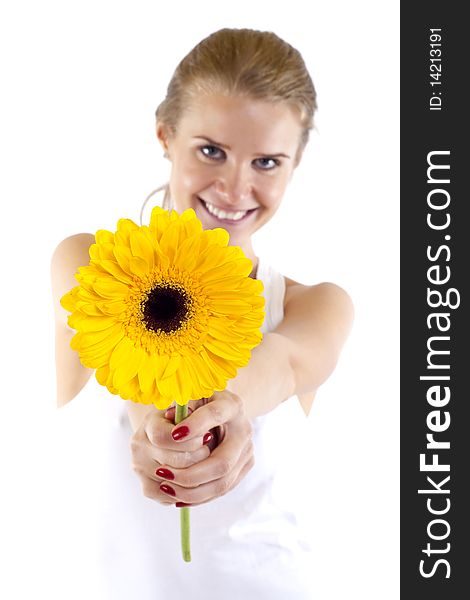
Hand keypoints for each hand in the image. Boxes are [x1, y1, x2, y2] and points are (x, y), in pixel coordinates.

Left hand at [130, 391, 253, 505]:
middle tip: (162, 472)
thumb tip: (170, 418)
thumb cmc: (198, 403)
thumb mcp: (190, 396)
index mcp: (231, 405)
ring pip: (222, 483)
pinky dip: (198, 497)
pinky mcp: (243, 468)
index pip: (215, 415)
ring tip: (166, 487)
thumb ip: (181, 405)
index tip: (174, 434)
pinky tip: (177, 497)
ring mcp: (246, 452)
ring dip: (191, 491)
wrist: (219, 413)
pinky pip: (221, 491)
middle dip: (190, 474)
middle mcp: (244, 429)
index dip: (196, 425)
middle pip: (222, 462)